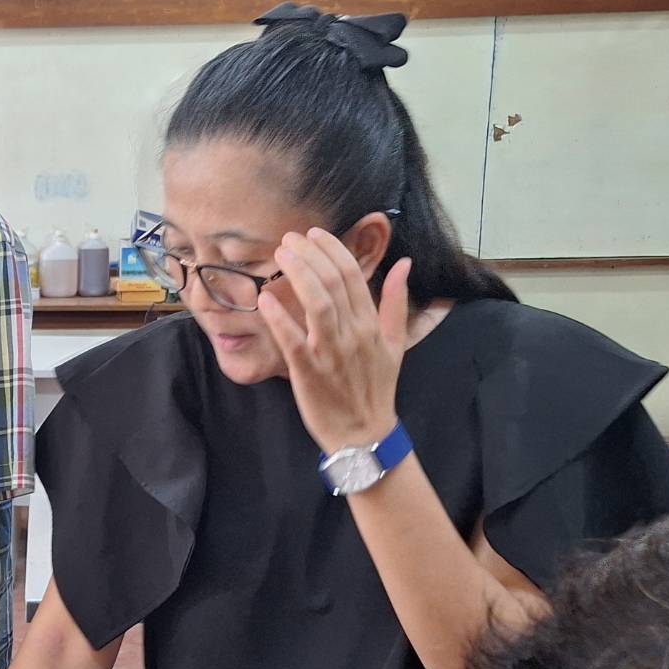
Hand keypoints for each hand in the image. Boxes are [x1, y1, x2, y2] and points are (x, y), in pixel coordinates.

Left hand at [257, 228, 410, 453]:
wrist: (364, 433)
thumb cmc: (375, 387)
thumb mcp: (394, 343)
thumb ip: (396, 301)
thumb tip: (404, 263)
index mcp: (371, 324)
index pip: (353, 275)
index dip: (332, 249)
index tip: (314, 234)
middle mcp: (353, 333)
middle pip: (333, 283)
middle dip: (311, 255)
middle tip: (290, 238)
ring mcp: (331, 352)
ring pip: (317, 304)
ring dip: (299, 275)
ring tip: (281, 255)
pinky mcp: (309, 372)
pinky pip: (293, 340)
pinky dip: (280, 318)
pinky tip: (265, 298)